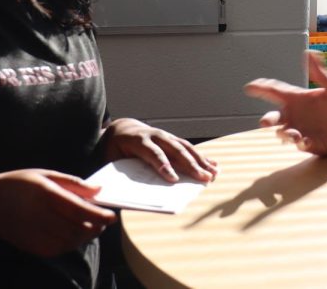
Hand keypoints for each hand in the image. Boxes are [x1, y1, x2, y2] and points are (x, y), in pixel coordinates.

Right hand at [0, 169, 118, 257]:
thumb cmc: (18, 184)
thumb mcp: (45, 174)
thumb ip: (73, 183)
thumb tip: (99, 190)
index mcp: (47, 195)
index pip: (81, 210)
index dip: (101, 215)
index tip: (112, 215)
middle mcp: (43, 217)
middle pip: (80, 228)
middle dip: (97, 226)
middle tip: (104, 221)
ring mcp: (38, 234)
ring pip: (73, 241)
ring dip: (86, 235)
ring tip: (90, 226)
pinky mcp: (33, 246)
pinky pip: (60, 249)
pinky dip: (72, 243)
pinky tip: (73, 234)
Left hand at [101, 118, 217, 182]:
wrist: (122, 129)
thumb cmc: (115, 151)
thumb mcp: (113, 160)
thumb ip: (124, 174)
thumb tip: (136, 196)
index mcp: (137, 141)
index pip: (153, 154)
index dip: (163, 166)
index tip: (174, 180)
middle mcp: (154, 135)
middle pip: (175, 150)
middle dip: (190, 166)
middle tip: (203, 178)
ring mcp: (166, 136)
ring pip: (185, 148)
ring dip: (201, 161)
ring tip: (213, 174)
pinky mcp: (173, 139)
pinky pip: (189, 148)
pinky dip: (201, 157)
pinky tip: (214, 164)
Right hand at [244, 50, 326, 155]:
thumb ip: (319, 72)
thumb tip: (309, 52)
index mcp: (295, 99)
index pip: (274, 91)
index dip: (261, 88)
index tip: (249, 87)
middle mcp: (293, 115)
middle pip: (274, 117)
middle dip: (267, 120)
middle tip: (264, 122)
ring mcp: (299, 130)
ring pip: (284, 133)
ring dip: (285, 134)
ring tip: (294, 134)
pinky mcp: (308, 143)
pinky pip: (301, 144)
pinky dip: (301, 143)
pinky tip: (305, 141)